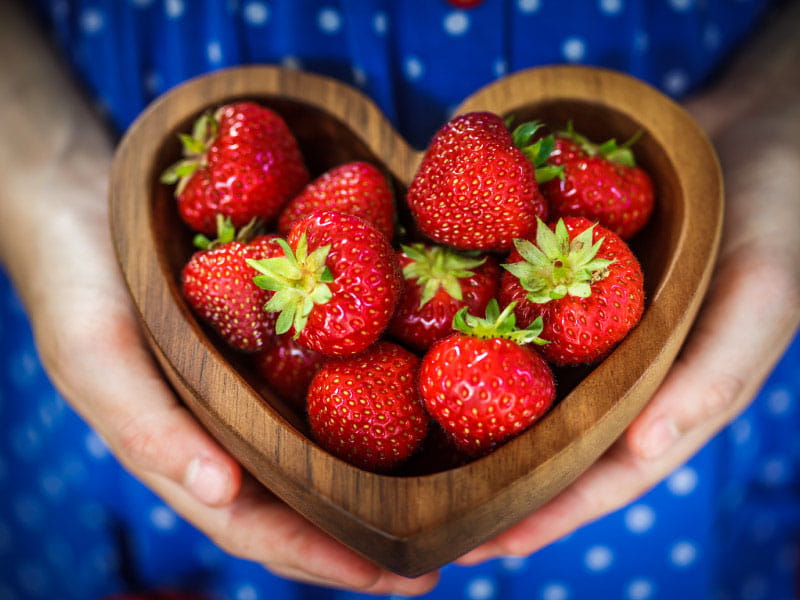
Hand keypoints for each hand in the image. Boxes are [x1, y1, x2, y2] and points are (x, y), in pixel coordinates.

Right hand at [0, 3, 436, 592]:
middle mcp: (243, 434)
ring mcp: (270, 390)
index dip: (333, 561)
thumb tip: (219, 492)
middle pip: (321, 499)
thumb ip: (146, 426)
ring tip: (482, 487)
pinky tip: (445, 390)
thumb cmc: (80, 290)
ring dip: (407, 470)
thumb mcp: (95, 356)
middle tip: (475, 542)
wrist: (90, 207)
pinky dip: (393, 393)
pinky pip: (345, 376)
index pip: (268, 529)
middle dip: (391, 529)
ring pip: (342, 444)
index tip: (406, 580)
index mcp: (196, 458)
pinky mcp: (290, 343)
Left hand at [457, 16, 799, 561]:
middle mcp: (615, 369)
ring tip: (398, 436)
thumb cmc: (777, 215)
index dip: (545, 514)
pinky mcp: (558, 276)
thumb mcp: (761, 295)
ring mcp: (583, 326)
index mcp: (665, 394)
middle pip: (545, 437)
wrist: (749, 131)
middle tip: (419, 512)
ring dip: (464, 406)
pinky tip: (414, 329)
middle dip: (488, 475)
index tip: (480, 545)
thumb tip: (642, 454)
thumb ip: (714, 374)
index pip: (601, 474)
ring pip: (518, 379)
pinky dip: (468, 324)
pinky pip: (508, 308)